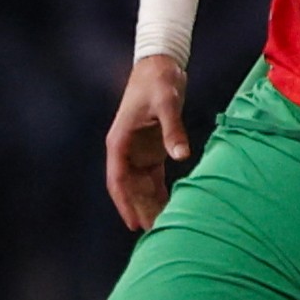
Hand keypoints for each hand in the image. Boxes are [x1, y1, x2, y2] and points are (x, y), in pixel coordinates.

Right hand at [105, 50, 194, 232]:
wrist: (160, 65)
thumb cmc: (159, 81)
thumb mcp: (167, 103)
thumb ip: (173, 129)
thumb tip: (181, 156)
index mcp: (119, 143)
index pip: (118, 180)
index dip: (125, 203)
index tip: (133, 224)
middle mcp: (125, 151)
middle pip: (131, 189)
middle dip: (141, 211)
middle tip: (155, 235)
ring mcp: (138, 152)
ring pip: (142, 187)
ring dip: (151, 206)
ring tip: (164, 229)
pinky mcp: (152, 150)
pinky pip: (154, 179)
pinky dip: (161, 194)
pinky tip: (171, 209)